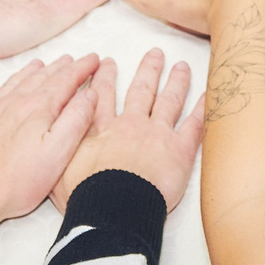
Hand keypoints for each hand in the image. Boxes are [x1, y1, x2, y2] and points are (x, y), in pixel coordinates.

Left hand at [0, 54, 103, 235]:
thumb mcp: (58, 154)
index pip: (66, 81)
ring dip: (30, 72)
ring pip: (13, 83)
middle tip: (73, 59)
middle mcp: (13, 104)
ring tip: (40, 64)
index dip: (82, 69)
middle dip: (60, 67)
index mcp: (37, 109)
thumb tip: (90, 94)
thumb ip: (76, 120)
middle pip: (41, 78)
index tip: (94, 59)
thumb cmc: (15, 181)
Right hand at [54, 47, 203, 211]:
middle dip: (148, 70)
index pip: (102, 97)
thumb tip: (55, 136)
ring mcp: (157, 134)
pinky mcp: (179, 150)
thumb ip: (63, 147)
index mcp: (102, 130)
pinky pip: (194, 125)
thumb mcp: (61, 168)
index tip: (107, 62)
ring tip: (181, 66)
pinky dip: (203, 109)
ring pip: (169, 101)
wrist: (114, 210)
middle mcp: (131, 125)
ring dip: (176, 81)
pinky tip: (209, 95)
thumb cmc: (86, 195)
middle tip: (155, 54)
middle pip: (141, 91)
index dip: (105, 78)